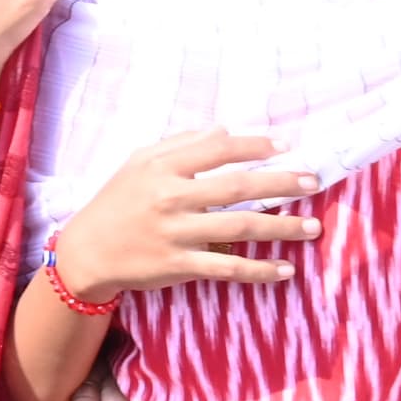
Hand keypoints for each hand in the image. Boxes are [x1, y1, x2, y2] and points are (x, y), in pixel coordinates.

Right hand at [48, 130, 320, 301]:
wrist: (87, 252)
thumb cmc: (116, 201)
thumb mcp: (138, 162)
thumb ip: (179, 144)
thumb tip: (223, 130)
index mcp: (161, 167)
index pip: (216, 149)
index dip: (253, 146)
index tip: (284, 146)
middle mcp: (170, 197)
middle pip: (236, 187)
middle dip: (280, 183)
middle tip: (312, 181)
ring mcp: (176, 233)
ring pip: (240, 228)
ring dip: (281, 227)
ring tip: (313, 226)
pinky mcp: (180, 265)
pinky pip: (228, 268)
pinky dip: (259, 270)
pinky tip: (285, 269)